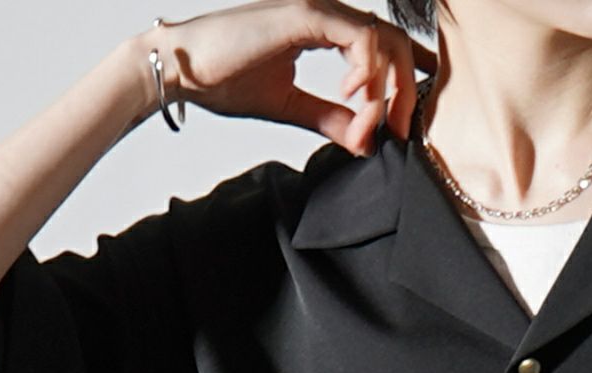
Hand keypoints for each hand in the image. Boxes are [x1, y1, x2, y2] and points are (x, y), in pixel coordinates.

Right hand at [134, 1, 437, 152]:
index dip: (405, 77)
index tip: (406, 120)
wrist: (185, 71)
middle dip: (404, 91)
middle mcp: (325, 13)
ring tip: (372, 125)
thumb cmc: (225, 80)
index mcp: (322, 29)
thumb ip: (331, 119)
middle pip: (393, 42)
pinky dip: (366, 74)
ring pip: (382, 40)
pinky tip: (352, 99)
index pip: (381, 45)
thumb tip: (365, 140)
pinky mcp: (306, 15)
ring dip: (386, 89)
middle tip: (398, 132)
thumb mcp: (293, 107)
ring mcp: (317, 10)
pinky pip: (360, 39)